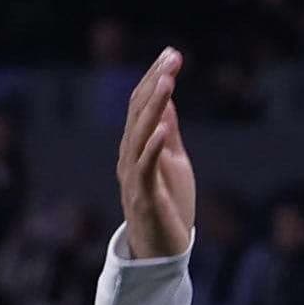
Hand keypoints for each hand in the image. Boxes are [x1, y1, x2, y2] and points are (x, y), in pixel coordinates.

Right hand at [117, 48, 195, 258]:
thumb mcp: (173, 161)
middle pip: (139, 112)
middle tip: (172, 56)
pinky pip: (145, 168)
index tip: (172, 53)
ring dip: (154, 106)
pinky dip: (153, 146)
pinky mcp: (144, 196)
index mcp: (137, 146)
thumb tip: (167, 99)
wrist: (162, 251)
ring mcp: (134, 176)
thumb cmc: (168, 205)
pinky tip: (163, 128)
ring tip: (168, 81)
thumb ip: (168, 132)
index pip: (142, 104)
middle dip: (155, 82)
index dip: (156, 77)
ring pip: (139, 134)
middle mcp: (130, 156)